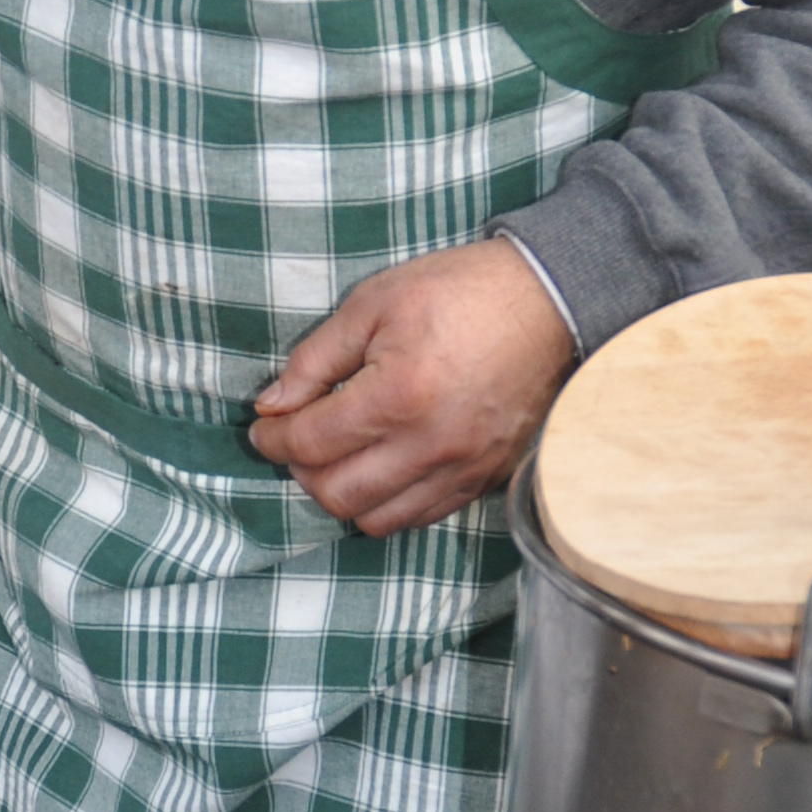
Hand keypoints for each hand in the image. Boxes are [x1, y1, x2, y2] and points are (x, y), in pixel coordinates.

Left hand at [248, 239, 578, 536]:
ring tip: (336, 458)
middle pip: (336, 495)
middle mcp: (431, 445)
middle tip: (296, 441)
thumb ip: (315, 358)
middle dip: (301, 471)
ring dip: (343, 494)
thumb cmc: (459, 292)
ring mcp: (463, 469)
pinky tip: (379, 468)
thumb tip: (273, 403)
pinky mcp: (484, 478)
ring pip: (378, 519)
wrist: (548, 301)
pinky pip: (421, 516)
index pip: (310, 444)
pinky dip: (387, 503)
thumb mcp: (374, 303)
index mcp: (398, 396)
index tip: (263, 427)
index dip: (273, 439)